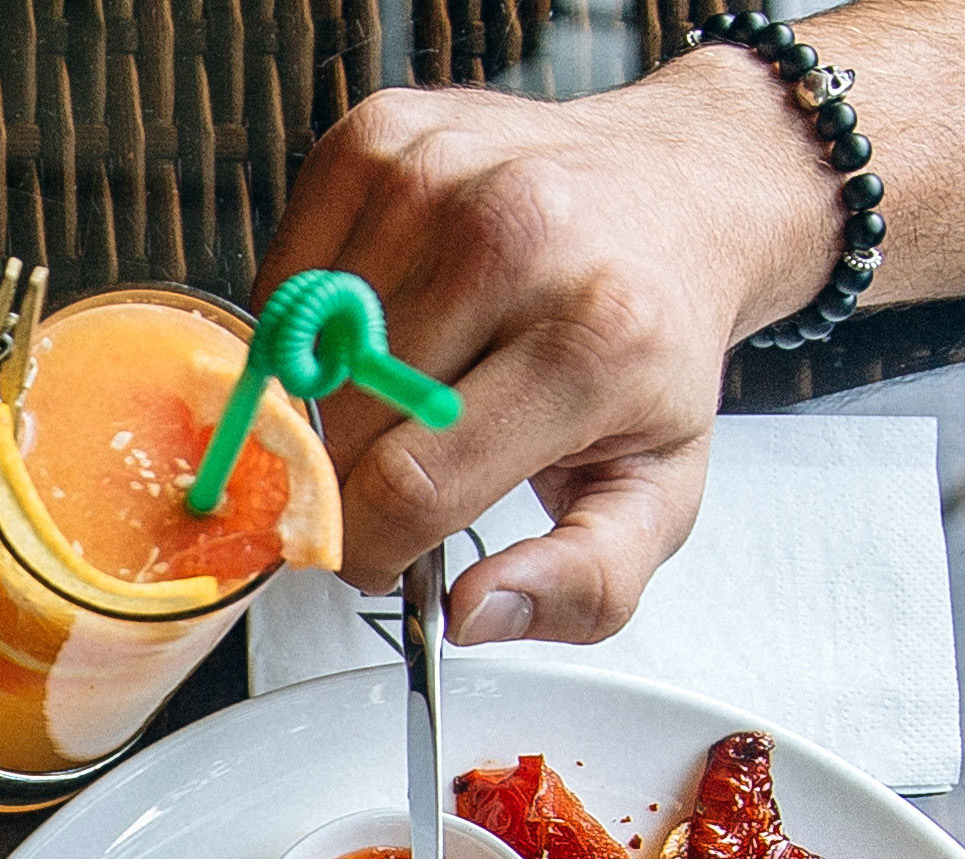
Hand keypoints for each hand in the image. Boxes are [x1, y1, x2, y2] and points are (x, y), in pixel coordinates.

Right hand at [254, 51, 841, 640]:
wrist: (680, 190)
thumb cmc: (653, 343)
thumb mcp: (658, 491)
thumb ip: (585, 586)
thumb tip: (474, 614)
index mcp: (595, 338)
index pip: (409, 486)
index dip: (375, 547)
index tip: (387, 552)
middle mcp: (515, 238)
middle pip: (346, 426)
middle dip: (353, 477)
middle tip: (404, 466)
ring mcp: (439, 176)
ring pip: (302, 355)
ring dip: (332, 396)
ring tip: (405, 380)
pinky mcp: (381, 137)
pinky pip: (284, 277)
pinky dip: (308, 319)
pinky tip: (379, 317)